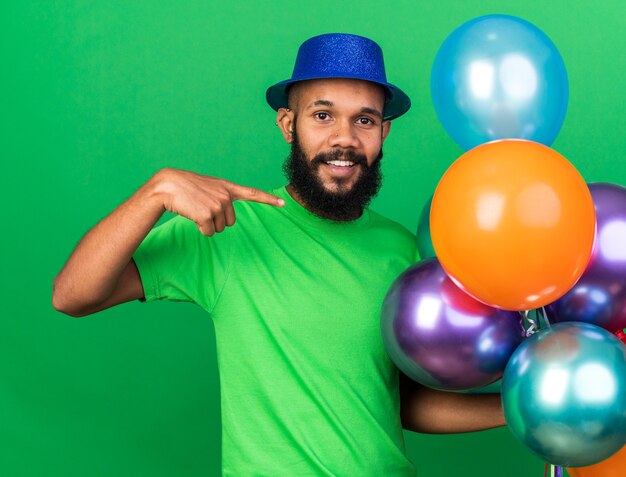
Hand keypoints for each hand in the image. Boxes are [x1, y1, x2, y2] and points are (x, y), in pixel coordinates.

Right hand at [153, 168, 284, 235]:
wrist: (167, 185)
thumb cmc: (185, 188)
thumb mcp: (208, 188)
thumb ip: (221, 197)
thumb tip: (225, 217)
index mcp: (227, 187)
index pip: (252, 193)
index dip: (268, 200)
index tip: (283, 203)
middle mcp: (226, 195)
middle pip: (230, 222)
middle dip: (217, 221)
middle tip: (202, 208)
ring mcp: (218, 205)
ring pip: (220, 228)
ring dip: (207, 224)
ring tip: (196, 209)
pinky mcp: (207, 214)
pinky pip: (209, 232)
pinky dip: (200, 229)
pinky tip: (192, 215)